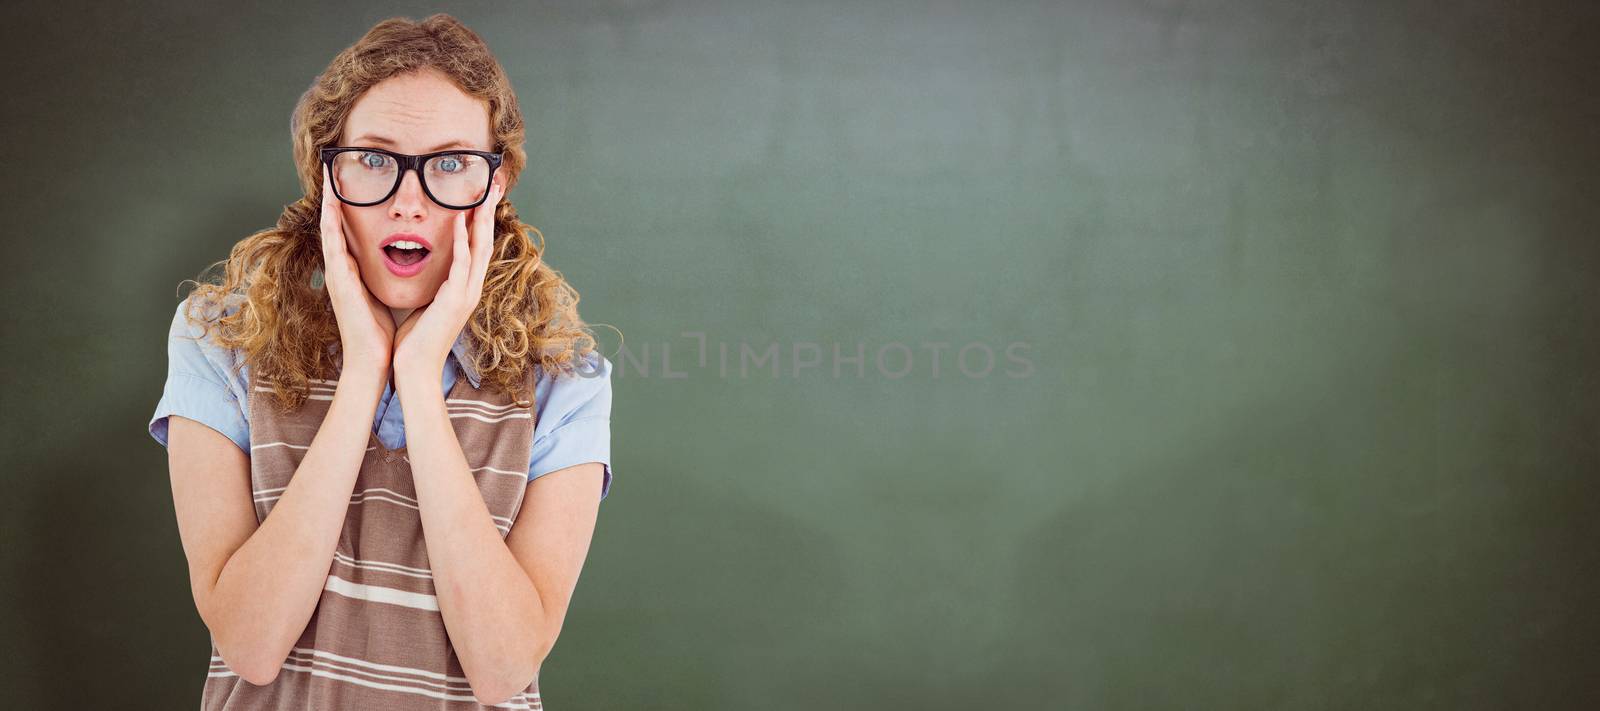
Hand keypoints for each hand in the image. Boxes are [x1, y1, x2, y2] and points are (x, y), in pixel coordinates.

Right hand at [320, 165, 396, 376]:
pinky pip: (334, 247)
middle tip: (332, 169)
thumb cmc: (381, 333)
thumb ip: (382, 278)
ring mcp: (337, 276)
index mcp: (353, 273)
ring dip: (329, 204)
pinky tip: (331, 207)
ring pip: (330, 231)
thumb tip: (395, 262)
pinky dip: (331, 226)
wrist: (374, 361)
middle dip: (333, 198)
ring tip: (330, 178)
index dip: (346, 209)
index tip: (348, 184)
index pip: (347, 233)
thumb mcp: (383, 295)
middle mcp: (341, 270)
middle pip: (334, 226)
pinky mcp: (340, 283)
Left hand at [392, 182, 502, 379]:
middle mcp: (470, 289)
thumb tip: (425, 269)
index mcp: (463, 289)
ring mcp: (466, 294)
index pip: (477, 247)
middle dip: (490, 212)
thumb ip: (431, 285)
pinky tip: (462, 222)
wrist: (414, 370)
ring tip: (484, 194)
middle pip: (486, 242)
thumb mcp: (425, 304)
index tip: (481, 196)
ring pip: (480, 249)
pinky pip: (462, 264)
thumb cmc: (414, 341)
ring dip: (482, 220)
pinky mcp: (456, 300)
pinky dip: (464, 241)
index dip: (481, 220)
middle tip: (494, 185)